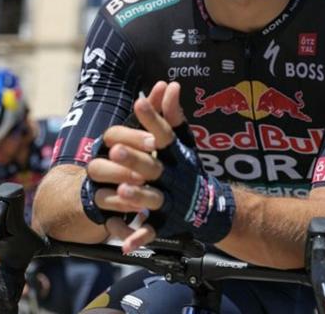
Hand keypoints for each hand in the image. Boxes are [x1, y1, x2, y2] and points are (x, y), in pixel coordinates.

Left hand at [90, 81, 234, 251]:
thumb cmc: (188, 167)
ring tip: (120, 191)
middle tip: (115, 152)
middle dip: (135, 160)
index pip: (164, 133)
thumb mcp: (183, 141)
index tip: (138, 102)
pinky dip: (138, 237)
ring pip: (152, 199)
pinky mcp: (166, 222)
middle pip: (154, 166)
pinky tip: (124, 241)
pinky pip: (151, 230)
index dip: (152, 118)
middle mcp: (173, 176)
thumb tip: (170, 84)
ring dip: (137, 197)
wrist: (209, 207)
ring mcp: (170, 200)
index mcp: (175, 155)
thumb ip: (173, 115)